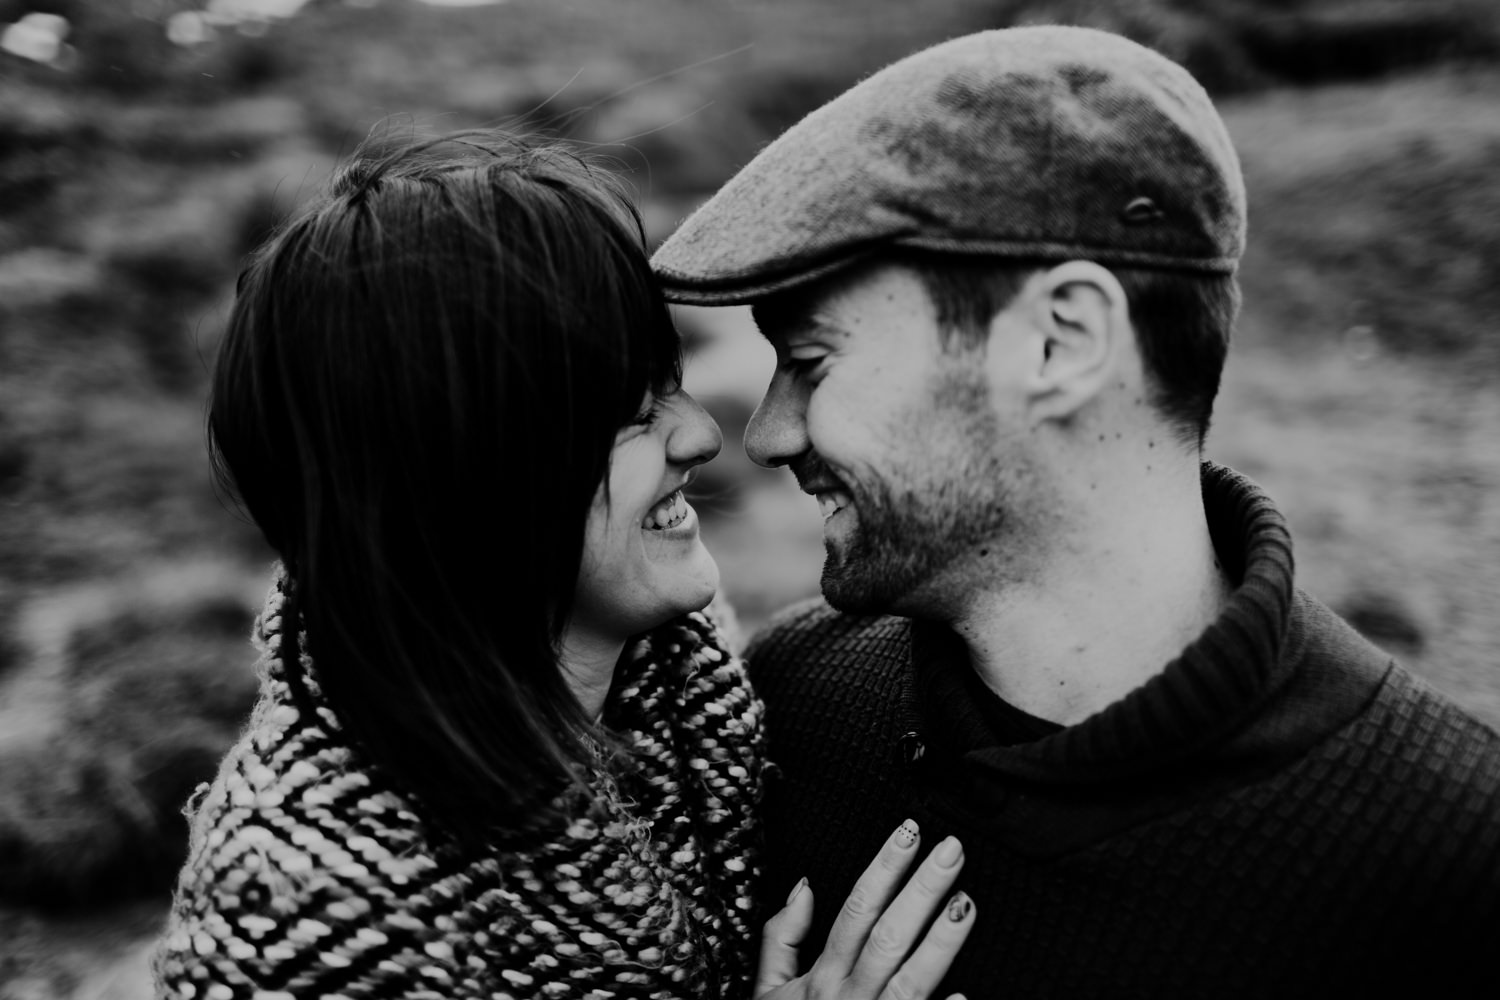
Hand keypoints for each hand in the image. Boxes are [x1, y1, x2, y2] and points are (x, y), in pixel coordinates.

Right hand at [754, 819, 973, 999]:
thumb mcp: (770, 990)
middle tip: (952, 850)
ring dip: (940, 942)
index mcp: (825, 975)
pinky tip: (966, 998)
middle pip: (888, 934)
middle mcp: (850, 996)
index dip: (884, 868)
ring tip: (966, 902)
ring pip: (910, 980)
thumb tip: (804, 886)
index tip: (909, 832)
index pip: (858, 908)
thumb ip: (782, 937)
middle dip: (921, 889)